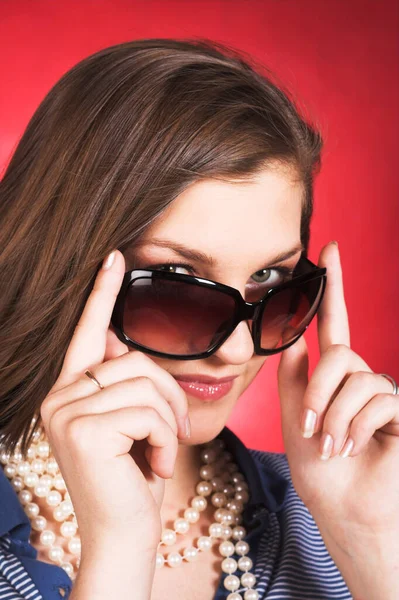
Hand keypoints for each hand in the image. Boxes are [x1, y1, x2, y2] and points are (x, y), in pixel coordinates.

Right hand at [40, 249, 189, 552]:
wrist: (126, 537)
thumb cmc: (135, 479)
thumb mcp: (134, 426)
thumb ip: (124, 382)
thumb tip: (114, 338)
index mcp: (72, 391)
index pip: (87, 332)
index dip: (101, 293)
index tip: (114, 257)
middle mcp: (59, 396)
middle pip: (133, 359)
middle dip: (167, 396)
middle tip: (170, 435)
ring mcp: (64, 412)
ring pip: (145, 384)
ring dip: (167, 423)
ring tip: (159, 455)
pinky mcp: (80, 429)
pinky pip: (146, 411)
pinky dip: (163, 440)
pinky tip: (152, 468)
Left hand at [277, 241, 398, 592]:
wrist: (343, 510)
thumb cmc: (319, 471)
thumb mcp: (295, 418)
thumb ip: (293, 376)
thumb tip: (292, 338)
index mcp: (332, 375)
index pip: (333, 322)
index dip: (333, 285)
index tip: (329, 247)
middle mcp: (361, 378)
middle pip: (338, 354)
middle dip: (317, 391)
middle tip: (310, 428)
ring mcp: (383, 393)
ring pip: (356, 377)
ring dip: (334, 416)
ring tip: (332, 446)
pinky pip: (377, 398)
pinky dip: (355, 427)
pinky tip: (353, 448)